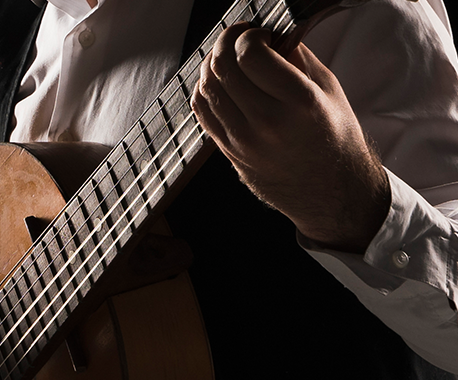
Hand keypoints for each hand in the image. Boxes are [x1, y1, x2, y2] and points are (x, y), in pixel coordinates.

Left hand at [191, 22, 389, 252]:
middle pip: (223, 68)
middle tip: (237, 36)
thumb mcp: (329, 90)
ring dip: (211, 63)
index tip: (258, 33)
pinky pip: (202, 111)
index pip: (251, 56)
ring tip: (228, 56)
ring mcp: (243, 141)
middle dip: (226, 42)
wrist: (329, 191)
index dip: (248, 36)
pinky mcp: (229, 152)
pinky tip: (218, 79)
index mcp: (299, 103)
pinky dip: (204, 88)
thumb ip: (297, 57)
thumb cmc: (334, 137)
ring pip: (207, 88)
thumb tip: (270, 32)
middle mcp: (267, 123)